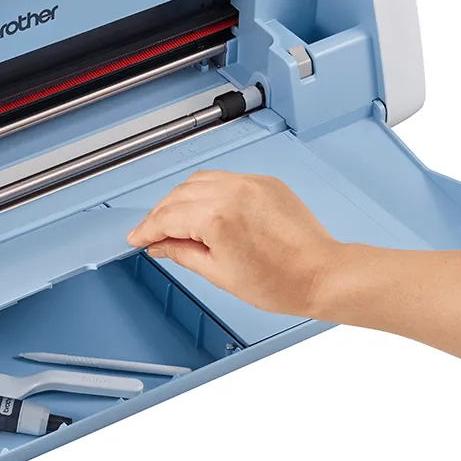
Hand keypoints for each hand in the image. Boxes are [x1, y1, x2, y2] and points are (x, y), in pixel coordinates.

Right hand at [127, 171, 340, 316]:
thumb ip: (182, 253)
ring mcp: (250, 184)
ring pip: (198, 181)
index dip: (147, 229)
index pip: (167, 218)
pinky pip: (225, 179)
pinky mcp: (264, 182)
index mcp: (217, 218)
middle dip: (161, 214)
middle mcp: (232, 192)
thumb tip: (160, 244)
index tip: (137, 237)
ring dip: (182, 199)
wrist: (322, 274)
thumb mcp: (219, 273)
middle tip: (153, 234)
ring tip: (178, 222)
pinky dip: (208, 192)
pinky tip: (206, 210)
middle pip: (178, 195)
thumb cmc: (281, 281)